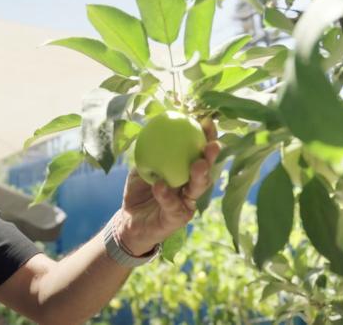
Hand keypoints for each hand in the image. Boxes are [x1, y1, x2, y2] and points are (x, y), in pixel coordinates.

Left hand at [115, 118, 220, 255]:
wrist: (129, 220)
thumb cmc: (139, 190)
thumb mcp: (141, 167)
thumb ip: (150, 151)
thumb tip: (154, 125)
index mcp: (186, 170)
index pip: (199, 152)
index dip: (206, 138)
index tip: (208, 123)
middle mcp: (191, 186)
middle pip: (206, 170)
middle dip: (212, 157)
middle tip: (213, 145)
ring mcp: (187, 203)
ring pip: (197, 189)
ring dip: (199, 176)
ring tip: (198, 164)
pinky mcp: (178, 218)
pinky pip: (173, 205)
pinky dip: (166, 194)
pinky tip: (160, 185)